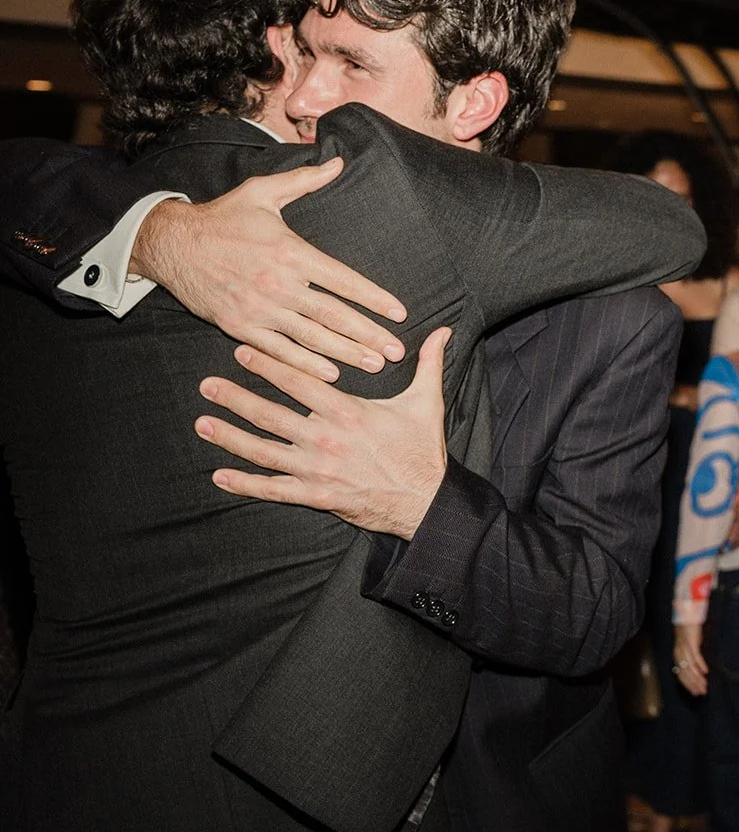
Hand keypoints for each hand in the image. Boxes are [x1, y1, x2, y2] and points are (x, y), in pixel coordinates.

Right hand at [132, 158, 408, 382]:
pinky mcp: (240, 327)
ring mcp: (259, 309)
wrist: (170, 243)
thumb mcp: (262, 192)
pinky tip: (331, 373)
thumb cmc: (222, 217)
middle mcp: (278, 284)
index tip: (399, 313)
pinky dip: (306, 364)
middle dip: (368, 334)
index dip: (373, 299)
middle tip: (395, 351)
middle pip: (334, 315)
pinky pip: (279, 350)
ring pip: (311, 337)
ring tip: (375, 364)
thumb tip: (339, 162)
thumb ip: (304, 180)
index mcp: (290, 252)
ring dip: (346, 353)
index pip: (343, 280)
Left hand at [194, 326, 452, 539]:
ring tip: (203, 423)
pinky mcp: (317, 496)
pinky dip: (246, 484)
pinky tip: (220, 476)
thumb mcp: (428, 402)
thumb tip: (443, 331)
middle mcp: (325, 438)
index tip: (242, 350)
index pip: (299, 382)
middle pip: (270, 414)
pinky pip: (274, 490)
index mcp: (347, 412)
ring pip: (264, 450)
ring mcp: (317, 469)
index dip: (268, 365)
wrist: (427, 500)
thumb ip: (429, 363)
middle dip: (235, 398)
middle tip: (206, 385)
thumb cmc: (424, 451)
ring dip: (230, 437)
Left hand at [673, 623, 707, 696]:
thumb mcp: (688, 646)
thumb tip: (697, 669)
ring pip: (690, 668)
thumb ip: (690, 657)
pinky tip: (706, 671)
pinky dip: (700, 665)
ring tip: (705, 685)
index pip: (681, 675)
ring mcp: (684, 649)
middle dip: (694, 685)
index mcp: (677, 656)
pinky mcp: (690, 643)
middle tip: (702, 692)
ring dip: (698, 678)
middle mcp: (679, 654)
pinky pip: (695, 657)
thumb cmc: (688, 631)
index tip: (696, 693)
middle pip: (685, 674)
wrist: (686, 616)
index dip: (688, 685)